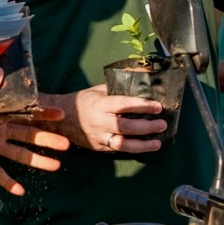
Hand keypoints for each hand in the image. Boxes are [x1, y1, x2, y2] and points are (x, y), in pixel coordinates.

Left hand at [0, 107, 69, 193]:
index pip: (23, 113)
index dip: (42, 113)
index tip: (61, 114)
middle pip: (26, 134)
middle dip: (47, 139)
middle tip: (67, 144)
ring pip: (18, 153)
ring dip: (37, 160)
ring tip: (56, 167)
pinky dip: (8, 181)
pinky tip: (21, 192)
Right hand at [49, 85, 166, 153]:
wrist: (60, 118)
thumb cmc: (83, 101)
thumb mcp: (98, 90)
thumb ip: (119, 86)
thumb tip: (143, 74)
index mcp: (99, 103)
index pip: (123, 104)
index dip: (142, 105)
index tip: (158, 106)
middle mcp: (98, 121)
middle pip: (125, 126)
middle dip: (146, 126)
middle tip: (162, 124)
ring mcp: (98, 136)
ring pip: (122, 144)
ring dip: (142, 145)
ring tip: (157, 143)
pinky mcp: (98, 147)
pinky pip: (117, 150)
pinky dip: (133, 148)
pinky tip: (145, 146)